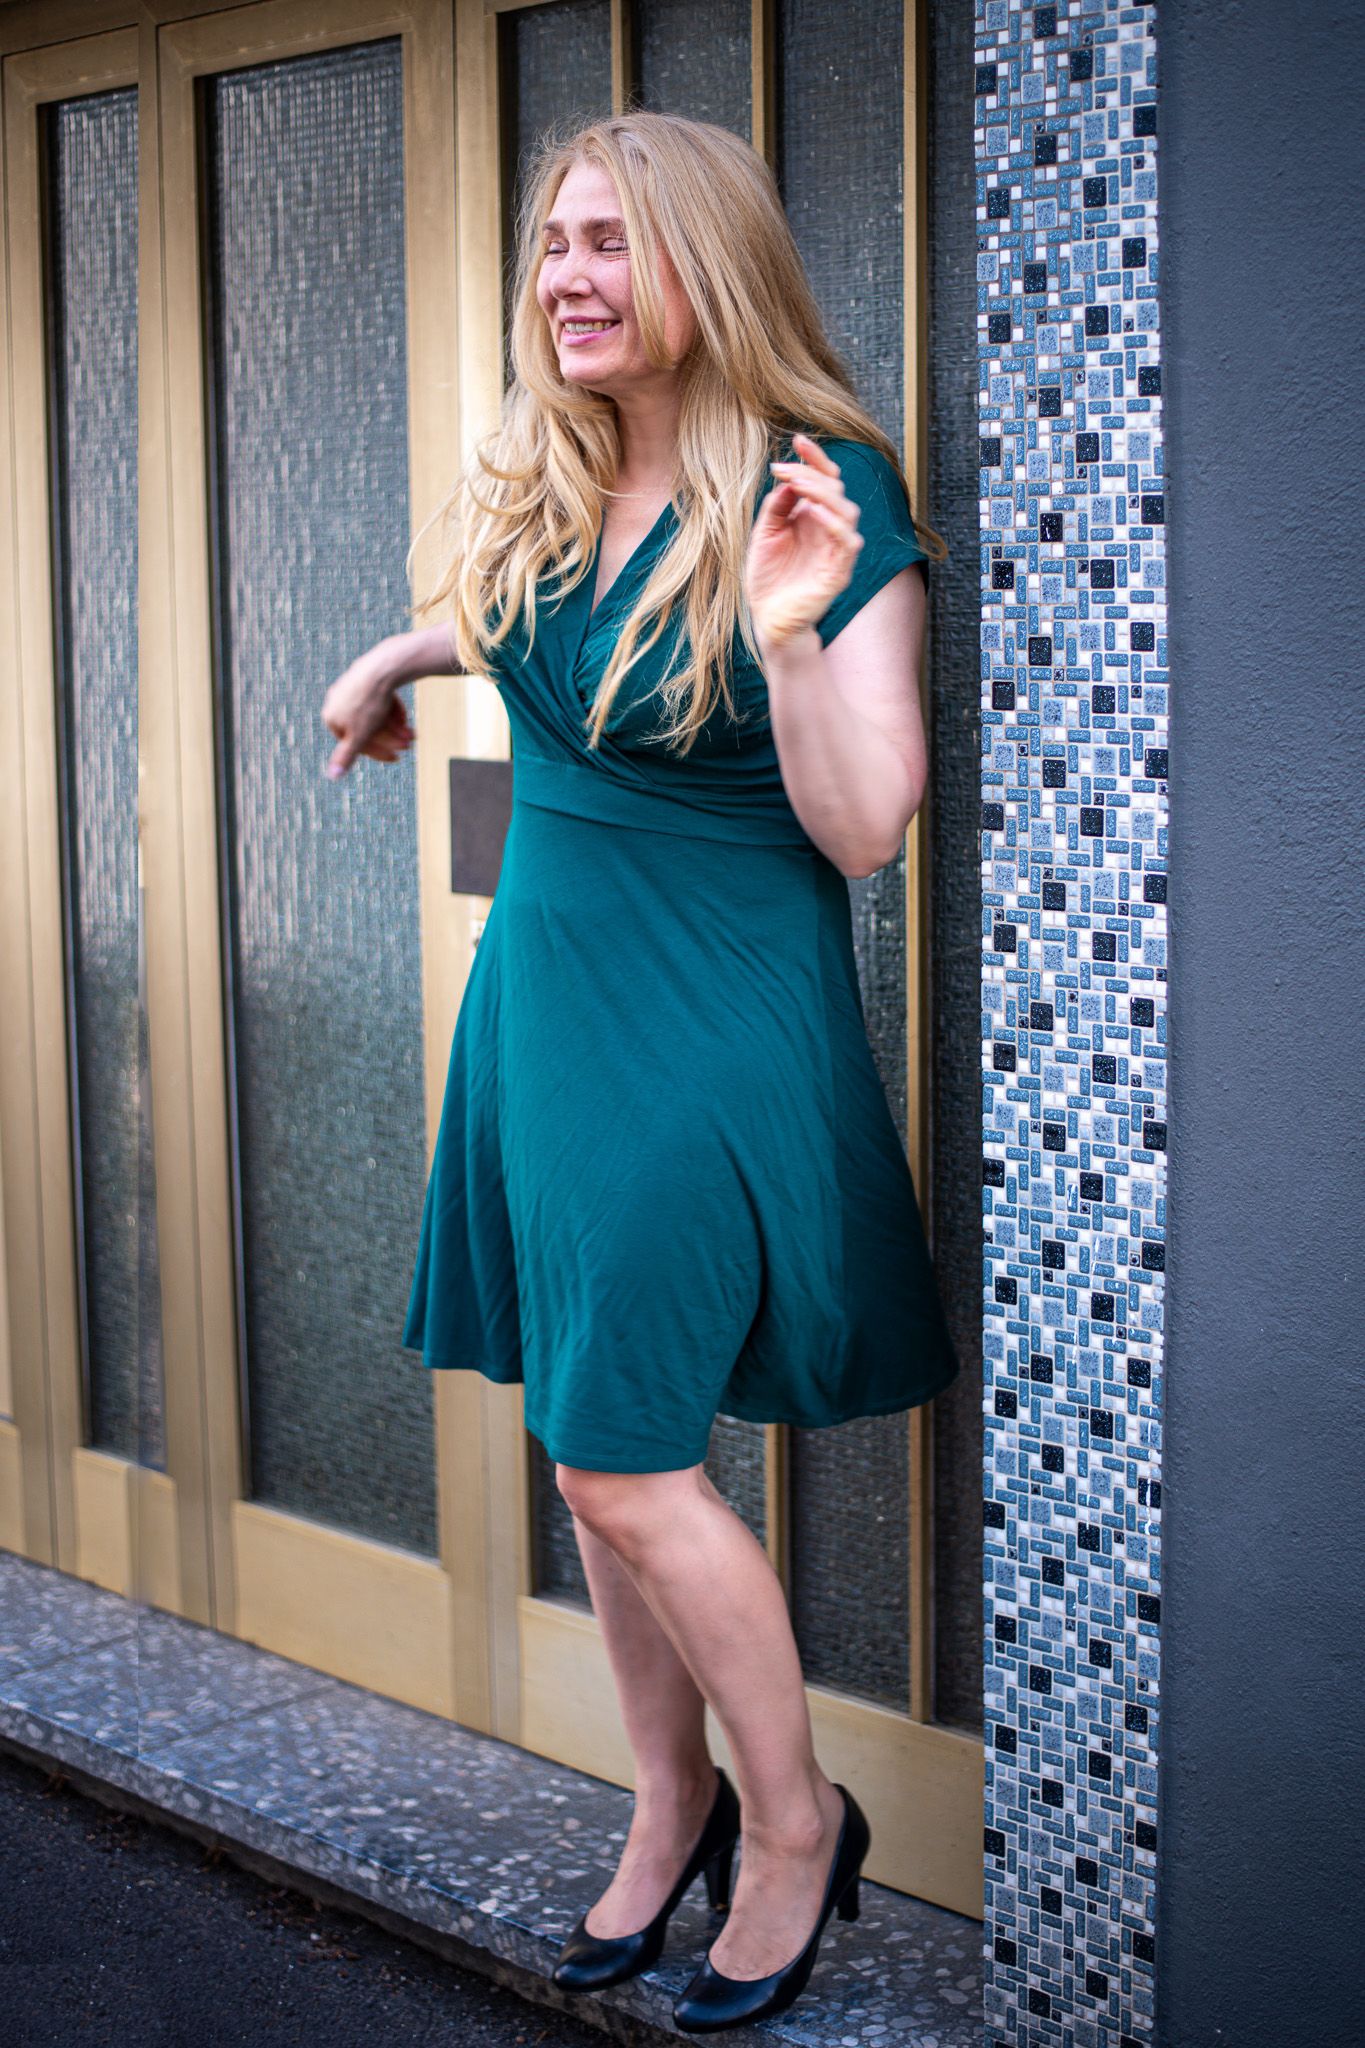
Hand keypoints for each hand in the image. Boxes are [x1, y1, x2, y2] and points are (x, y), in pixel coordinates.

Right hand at [321, 640, 415, 777]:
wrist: (382, 667)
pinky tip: (404, 715)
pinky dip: (391, 709)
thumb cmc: (369, 703)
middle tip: (410, 742)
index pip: (355, 742)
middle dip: (390, 738)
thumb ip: (345, 756)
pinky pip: (377, 699)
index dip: (378, 753)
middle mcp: (336, 701)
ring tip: (411, 731)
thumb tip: (332, 776)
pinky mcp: (365, 676)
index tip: (397, 757)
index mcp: (331, 717)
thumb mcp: (358, 735)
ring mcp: (350, 687)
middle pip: (366, 728)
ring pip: (374, 714)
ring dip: (394, 726)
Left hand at [744, 432, 862, 652]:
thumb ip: (776, 508)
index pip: (824, 479)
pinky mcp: (839, 571)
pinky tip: (812, 512)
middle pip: (836, 489)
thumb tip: (786, 480)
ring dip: (823, 493)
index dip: (815, 458)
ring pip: (847, 511)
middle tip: (784, 468)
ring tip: (798, 485)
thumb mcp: (764, 535)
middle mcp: (828, 529)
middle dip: (812, 472)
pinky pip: (848, 542)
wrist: (769, 620)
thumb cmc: (767, 579)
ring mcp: (836, 550)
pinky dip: (834, 524)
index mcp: (812, 517)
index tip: (797, 439)